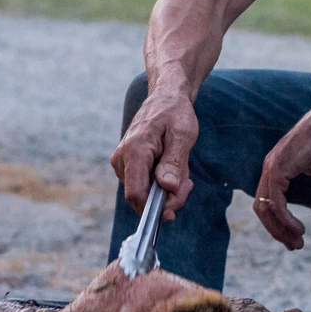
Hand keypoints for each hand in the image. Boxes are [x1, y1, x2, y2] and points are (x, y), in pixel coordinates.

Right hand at [111, 88, 197, 218]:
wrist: (166, 98)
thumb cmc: (175, 113)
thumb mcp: (182, 135)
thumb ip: (174, 162)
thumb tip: (166, 187)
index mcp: (134, 150)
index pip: (135, 193)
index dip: (153, 209)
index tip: (173, 212)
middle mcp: (122, 159)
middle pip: (141, 196)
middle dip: (167, 198)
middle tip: (188, 184)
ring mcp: (123, 163)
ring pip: (144, 193)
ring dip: (167, 190)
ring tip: (182, 170)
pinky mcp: (128, 165)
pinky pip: (144, 185)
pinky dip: (161, 183)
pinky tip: (173, 169)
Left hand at [253, 100, 310, 250]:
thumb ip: (308, 165)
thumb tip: (309, 170)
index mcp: (276, 166)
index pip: (268, 200)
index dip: (277, 221)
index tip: (293, 235)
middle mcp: (269, 168)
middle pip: (262, 208)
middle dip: (276, 230)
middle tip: (293, 246)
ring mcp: (272, 168)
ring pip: (267, 209)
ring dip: (281, 230)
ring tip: (296, 242)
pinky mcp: (278, 171)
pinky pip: (277, 204)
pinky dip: (285, 220)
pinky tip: (298, 229)